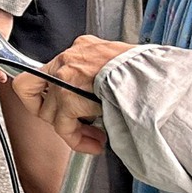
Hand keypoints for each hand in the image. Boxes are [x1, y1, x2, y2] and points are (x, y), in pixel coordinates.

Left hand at [10, 35, 135, 153]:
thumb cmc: (144, 70)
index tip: (51, 106)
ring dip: (72, 131)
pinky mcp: (68, 98)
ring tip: (95, 138)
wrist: (152, 74)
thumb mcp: (118, 61)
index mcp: (80, 48)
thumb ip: (100, 72)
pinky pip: (64, 128)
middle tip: (78, 127)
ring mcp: (63, 79)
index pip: (48, 67)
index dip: (42, 92)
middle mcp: (66, 60)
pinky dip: (77, 140)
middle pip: (40, 93)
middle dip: (59, 115)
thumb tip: (98, 93)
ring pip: (51, 114)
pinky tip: (95, 143)